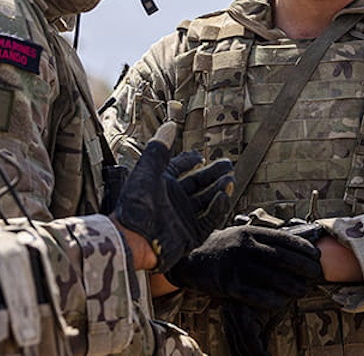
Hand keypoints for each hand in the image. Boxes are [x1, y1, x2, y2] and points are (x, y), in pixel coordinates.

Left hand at [113, 145, 233, 272]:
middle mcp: (173, 201)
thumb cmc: (135, 205)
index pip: (179, 168)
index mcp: (161, 184)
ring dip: (219, 188)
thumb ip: (159, 148)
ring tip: (230, 178)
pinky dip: (218, 208)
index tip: (200, 155)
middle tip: (228, 165)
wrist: (134, 238)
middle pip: (198, 184)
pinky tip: (222, 196)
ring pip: (207, 200)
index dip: (189, 160)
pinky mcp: (190, 235)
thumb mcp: (147, 170)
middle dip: (213, 174)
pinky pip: (209, 219)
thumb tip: (169, 125)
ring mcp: (183, 218)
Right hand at [165, 225, 322, 310]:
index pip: (284, 239)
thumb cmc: (224, 247)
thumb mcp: (242, 235)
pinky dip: (273, 300)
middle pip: (282, 258)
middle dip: (304, 267)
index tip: (316, 256)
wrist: (191, 260)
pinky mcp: (229, 284)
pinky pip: (257, 295)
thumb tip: (296, 245)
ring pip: (273, 277)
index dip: (303, 249)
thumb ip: (264, 238)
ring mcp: (236, 266)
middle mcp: (244, 246)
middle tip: (315, 274)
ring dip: (292, 286)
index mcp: (250, 232)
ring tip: (302, 290)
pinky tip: (282, 302)